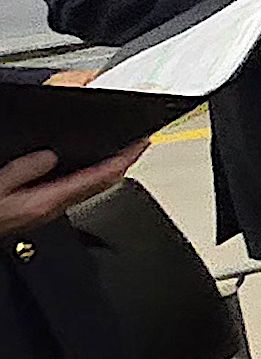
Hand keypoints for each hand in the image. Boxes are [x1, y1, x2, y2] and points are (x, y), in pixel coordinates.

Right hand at [0, 143, 145, 237]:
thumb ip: (24, 170)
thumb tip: (49, 156)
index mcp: (46, 202)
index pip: (96, 179)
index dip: (121, 160)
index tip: (138, 145)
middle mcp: (52, 210)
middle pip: (100, 185)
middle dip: (122, 164)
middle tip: (138, 146)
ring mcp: (47, 212)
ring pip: (90, 190)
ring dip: (107, 172)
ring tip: (119, 155)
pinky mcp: (40, 211)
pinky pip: (74, 193)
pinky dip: (89, 179)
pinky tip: (88, 172)